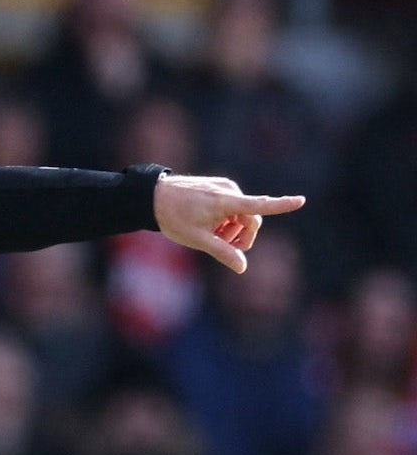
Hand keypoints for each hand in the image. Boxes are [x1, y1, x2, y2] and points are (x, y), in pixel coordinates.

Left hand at [153, 174, 304, 273]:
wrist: (152, 196)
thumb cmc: (174, 218)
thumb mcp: (197, 239)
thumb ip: (222, 252)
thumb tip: (242, 268)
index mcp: (226, 202)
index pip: (260, 205)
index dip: (282, 204)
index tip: (301, 200)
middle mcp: (229, 191)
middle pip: (252, 220)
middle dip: (243, 237)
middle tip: (225, 248)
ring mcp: (224, 187)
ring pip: (242, 214)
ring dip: (232, 228)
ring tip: (210, 234)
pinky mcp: (219, 186)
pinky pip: (232, 206)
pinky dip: (226, 218)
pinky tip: (207, 223)